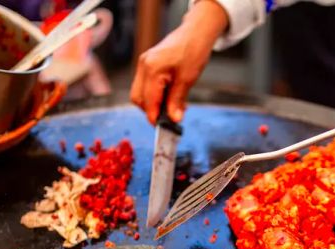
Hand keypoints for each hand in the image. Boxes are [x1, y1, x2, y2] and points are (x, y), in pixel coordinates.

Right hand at [130, 1, 228, 124]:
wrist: (196, 32)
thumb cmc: (193, 51)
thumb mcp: (187, 79)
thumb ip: (177, 101)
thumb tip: (173, 119)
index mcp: (152, 69)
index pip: (148, 101)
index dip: (154, 117)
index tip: (162, 128)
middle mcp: (144, 66)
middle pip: (138, 99)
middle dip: (152, 111)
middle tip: (169, 117)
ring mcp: (144, 64)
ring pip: (140, 93)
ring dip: (153, 103)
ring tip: (173, 106)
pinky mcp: (147, 64)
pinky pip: (145, 85)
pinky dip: (155, 94)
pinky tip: (170, 96)